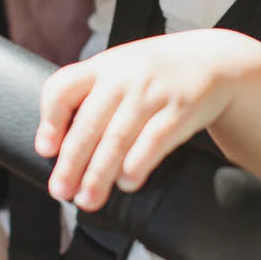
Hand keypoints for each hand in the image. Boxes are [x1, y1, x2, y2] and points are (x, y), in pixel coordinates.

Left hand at [34, 30, 258, 210]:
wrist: (214, 59)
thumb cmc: (157, 73)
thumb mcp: (120, 69)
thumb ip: (91, 96)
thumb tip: (57, 145)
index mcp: (103, 66)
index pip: (63, 87)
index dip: (50, 120)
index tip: (46, 150)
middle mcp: (124, 76)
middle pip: (89, 123)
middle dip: (71, 162)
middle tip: (60, 191)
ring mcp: (153, 92)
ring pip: (117, 138)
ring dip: (99, 174)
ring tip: (88, 200)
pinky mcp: (181, 109)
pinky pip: (154, 141)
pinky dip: (137, 165)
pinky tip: (126, 184)